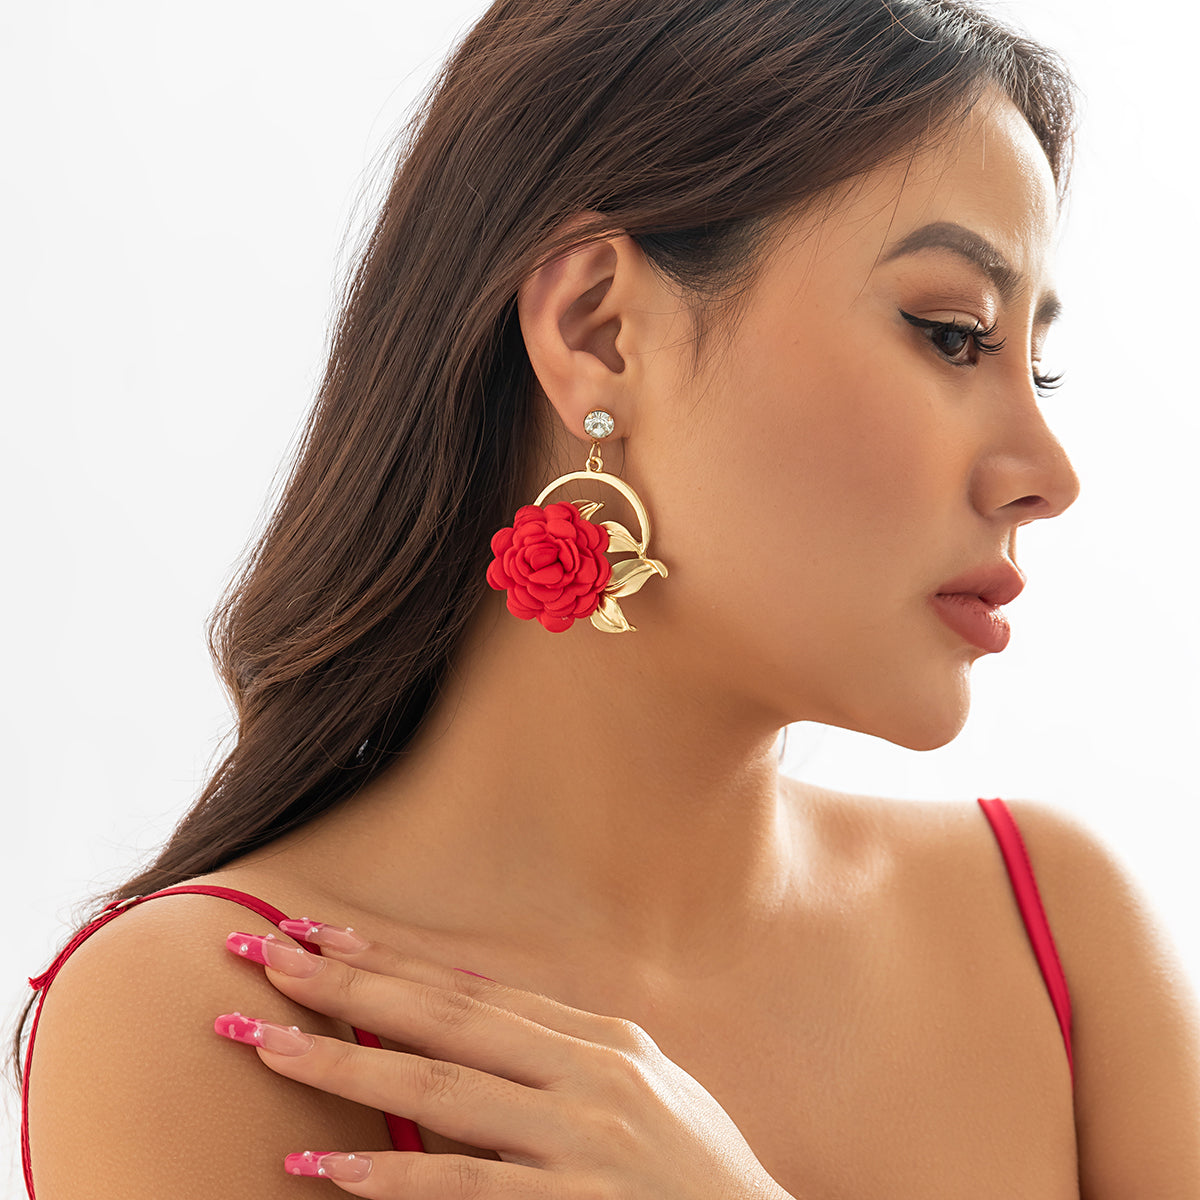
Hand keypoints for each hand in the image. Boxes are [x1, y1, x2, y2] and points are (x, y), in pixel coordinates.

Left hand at [214, 920, 790, 1198]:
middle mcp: (591, 1072)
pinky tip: (323, 1167)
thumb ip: (564, 1055)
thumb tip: (476, 1012)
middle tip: (268, 957)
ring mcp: (584, 1138)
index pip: (476, 989)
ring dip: (346, 1063)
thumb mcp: (643, 1092)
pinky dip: (390, 1176)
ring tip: (267, 1043)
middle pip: (448, 1016)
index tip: (320, 934)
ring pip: (442, 1087)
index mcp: (603, 1039)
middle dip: (352, 984)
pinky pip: (464, 1188)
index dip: (393, 961)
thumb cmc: (696, 1176)